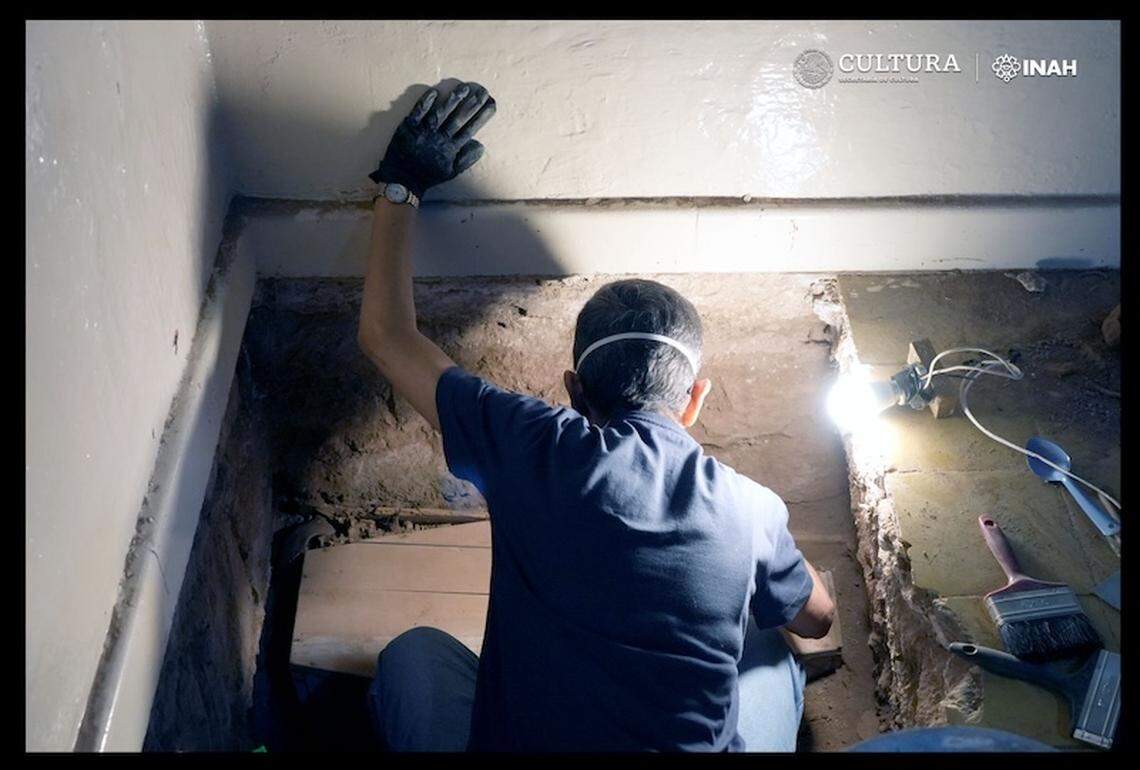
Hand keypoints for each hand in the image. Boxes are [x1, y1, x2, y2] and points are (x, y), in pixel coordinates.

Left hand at [369, 81, 496, 198]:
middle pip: (458, 118)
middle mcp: (439, 138)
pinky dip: (426, 103)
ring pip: (441, 113)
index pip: (470, 129)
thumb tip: (481, 146)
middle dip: (471, 105)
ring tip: (464, 88)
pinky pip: (418, 112)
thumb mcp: (451, 172)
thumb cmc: (428, 175)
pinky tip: (434, 92)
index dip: (481, 117)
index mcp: (451, 148)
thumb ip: (466, 159)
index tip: (491, 105)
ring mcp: (424, 131)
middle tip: (482, 92)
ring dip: (452, 100)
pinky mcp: (409, 127)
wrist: (402, 179)